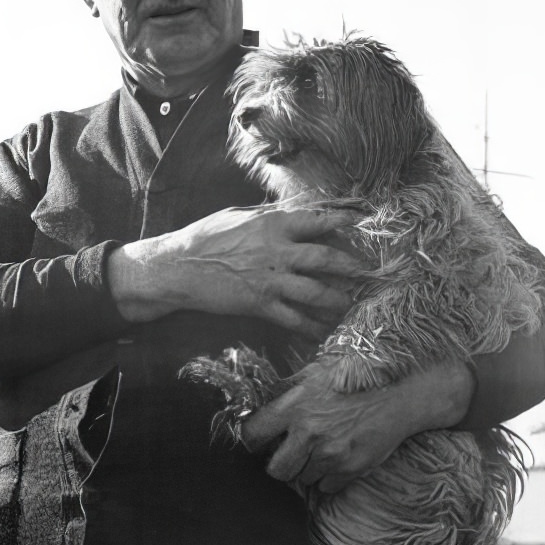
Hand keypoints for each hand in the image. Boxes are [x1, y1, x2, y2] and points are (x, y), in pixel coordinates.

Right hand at [107, 205, 363, 338]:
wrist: (178, 268)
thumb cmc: (204, 236)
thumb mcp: (237, 216)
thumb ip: (266, 216)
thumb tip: (289, 213)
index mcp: (272, 224)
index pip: (317, 220)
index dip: (344, 220)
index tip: (365, 220)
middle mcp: (277, 252)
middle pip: (326, 259)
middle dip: (350, 266)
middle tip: (366, 271)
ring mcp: (270, 280)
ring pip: (316, 293)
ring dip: (338, 300)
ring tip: (350, 304)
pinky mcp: (260, 305)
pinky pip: (294, 319)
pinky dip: (312, 327)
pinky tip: (323, 331)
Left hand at [240, 359, 475, 492]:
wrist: (398, 396)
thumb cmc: (355, 379)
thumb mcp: (316, 373)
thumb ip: (288, 391)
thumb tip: (264, 402)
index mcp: (295, 405)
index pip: (253, 434)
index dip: (253, 440)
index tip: (260, 440)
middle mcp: (308, 432)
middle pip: (275, 470)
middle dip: (280, 464)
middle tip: (291, 454)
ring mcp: (330, 454)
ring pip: (302, 480)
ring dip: (307, 470)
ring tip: (322, 450)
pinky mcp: (349, 469)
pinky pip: (326, 487)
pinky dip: (329, 478)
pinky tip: (339, 458)